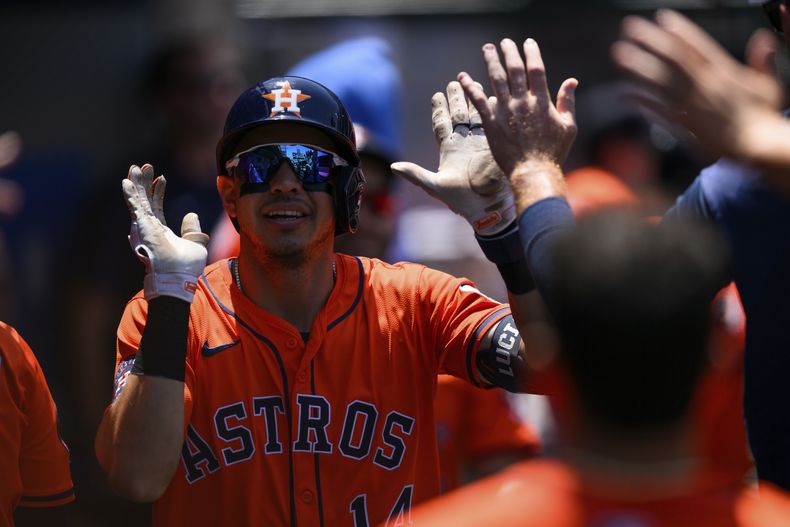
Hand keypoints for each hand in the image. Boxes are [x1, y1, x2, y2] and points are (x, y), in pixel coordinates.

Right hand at [122, 164, 208, 302]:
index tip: (161, 177)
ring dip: (136, 184)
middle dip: (144, 183)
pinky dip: (131, 194)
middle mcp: (149, 228)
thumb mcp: (196, 243)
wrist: (179, 277)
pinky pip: (135, 207)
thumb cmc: (185, 266)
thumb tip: (191, 214)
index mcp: (160, 231)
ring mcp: (144, 228)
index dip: (158, 192)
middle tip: (145, 166)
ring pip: (138, 201)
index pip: (156, 207)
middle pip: (144, 201)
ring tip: (135, 167)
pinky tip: (126, 181)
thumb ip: (193, 228)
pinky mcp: (142, 227)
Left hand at [391, 81, 515, 235]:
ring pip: (476, 116)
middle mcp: (464, 143)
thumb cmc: (461, 200)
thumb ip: (415, 175)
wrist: (488, 207)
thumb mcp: (435, 186)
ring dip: (475, 100)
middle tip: (455, 81)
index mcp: (448, 149)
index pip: (442, 124)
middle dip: (457, 98)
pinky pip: (493, 124)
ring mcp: (480, 143)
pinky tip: (494, 98)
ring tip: (474, 83)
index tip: (436, 94)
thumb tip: (393, 167)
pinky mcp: (495, 146)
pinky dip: (493, 110)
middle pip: (459, 115)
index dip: (439, 109)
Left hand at [458, 38, 577, 177]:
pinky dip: (470, 87)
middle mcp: (523, 102)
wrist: (534, 172)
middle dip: (509, 52)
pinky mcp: (491, 123)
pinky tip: (463, 77)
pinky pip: (478, 100)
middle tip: (504, 42)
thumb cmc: (553, 152)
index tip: (528, 43)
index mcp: (542, 101)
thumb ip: (568, 102)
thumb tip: (572, 81)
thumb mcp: (568, 126)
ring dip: (491, 62)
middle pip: (515, 70)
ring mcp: (506, 112)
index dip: (531, 53)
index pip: (536, 69)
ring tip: (487, 49)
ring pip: (496, 79)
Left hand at [611, 9, 783, 159]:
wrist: (755, 147)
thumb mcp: (767, 84)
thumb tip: (762, 38)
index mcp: (724, 72)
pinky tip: (624, 93)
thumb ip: (760, 61)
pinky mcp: (683, 125)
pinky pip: (657, 110)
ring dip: (637, 67)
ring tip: (617, 54)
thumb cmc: (763, 116)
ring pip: (659, 82)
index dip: (679, 31)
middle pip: (672, 59)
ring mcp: (691, 106)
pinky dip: (641, 101)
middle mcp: (704, 86)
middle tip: (629, 27)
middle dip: (650, 41)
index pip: (698, 46)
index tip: (662, 17)